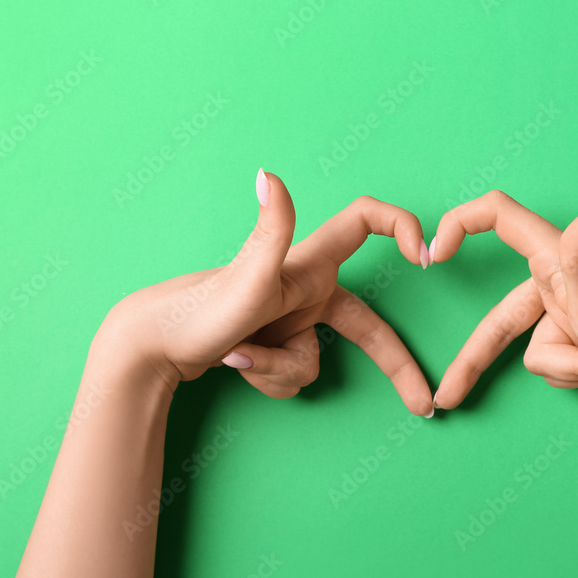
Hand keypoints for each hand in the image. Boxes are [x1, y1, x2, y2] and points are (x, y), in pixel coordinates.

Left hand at [98, 170, 434, 415]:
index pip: (365, 221)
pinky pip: (294, 375)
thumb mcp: (245, 279)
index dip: (402, 227)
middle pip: (368, 326)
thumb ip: (269, 230)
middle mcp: (306, 289)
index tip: (427, 257)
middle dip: (394, 367)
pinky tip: (236, 364)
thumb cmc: (197, 310)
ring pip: (316, 362)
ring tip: (238, 356)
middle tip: (421, 402)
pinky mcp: (278, 345)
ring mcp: (293, 320)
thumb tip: (268, 174)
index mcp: (309, 264)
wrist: (150, 347)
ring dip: (279, 371)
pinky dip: (268, 379)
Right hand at [429, 191, 577, 407]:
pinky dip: (576, 373)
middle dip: (477, 362)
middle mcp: (562, 278)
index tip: (433, 255)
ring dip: (565, 368)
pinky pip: (555, 361)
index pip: (499, 216)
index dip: (459, 224)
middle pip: (501, 318)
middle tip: (447, 399)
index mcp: (558, 258)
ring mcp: (571, 309)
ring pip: (534, 348)